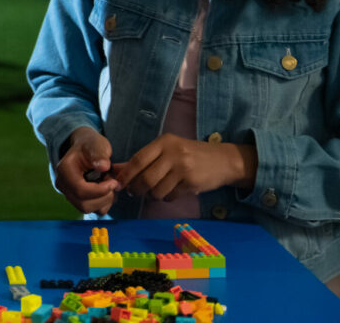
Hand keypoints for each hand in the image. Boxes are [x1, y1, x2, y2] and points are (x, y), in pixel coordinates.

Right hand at [55, 127, 119, 214]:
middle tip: (112, 181)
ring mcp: (68, 194)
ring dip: (104, 200)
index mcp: (64, 170)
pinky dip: (103, 203)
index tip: (114, 181)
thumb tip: (103, 166)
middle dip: (103, 196)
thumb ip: (99, 154)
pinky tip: (106, 190)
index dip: (101, 190)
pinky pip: (92, 210)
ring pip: (88, 209)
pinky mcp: (76, 200)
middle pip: (84, 204)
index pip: (81, 190)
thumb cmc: (91, 145)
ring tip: (108, 183)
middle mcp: (62, 184)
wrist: (85, 148)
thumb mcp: (97, 144)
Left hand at [114, 133, 249, 200]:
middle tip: (135, 192)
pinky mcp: (192, 183)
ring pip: (157, 190)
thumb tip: (116, 170)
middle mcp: (173, 153)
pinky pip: (170, 196)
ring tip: (158, 190)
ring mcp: (184, 169)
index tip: (119, 183)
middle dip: (136, 189)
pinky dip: (166, 198)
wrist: (223, 160)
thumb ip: (144, 159)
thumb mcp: (168, 150)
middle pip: (146, 178)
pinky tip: (172, 191)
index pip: (138, 160)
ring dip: (153, 195)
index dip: (126, 174)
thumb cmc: (190, 154)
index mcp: (164, 142)